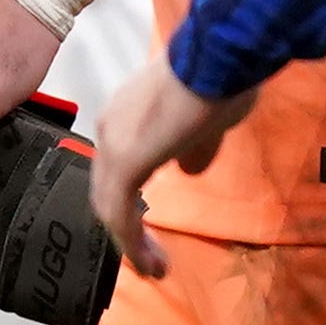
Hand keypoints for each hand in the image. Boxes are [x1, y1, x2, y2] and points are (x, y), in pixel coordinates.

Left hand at [82, 60, 256, 280]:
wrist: (218, 57)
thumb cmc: (219, 81)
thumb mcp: (208, 123)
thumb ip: (194, 148)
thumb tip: (189, 170)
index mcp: (123, 115)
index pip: (116, 168)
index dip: (128, 201)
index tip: (147, 229)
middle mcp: (110, 127)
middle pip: (106, 190)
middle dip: (126, 227)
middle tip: (149, 255)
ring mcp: (115, 143)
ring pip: (109, 206)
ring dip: (130, 243)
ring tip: (154, 268)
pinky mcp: (127, 160)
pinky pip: (121, 214)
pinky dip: (133, 244)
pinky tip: (152, 263)